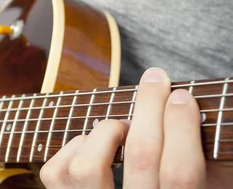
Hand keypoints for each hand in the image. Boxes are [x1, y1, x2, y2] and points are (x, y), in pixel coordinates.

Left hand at [40, 67, 231, 188]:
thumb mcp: (203, 184)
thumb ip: (198, 156)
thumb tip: (184, 105)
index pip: (179, 172)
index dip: (181, 127)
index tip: (180, 97)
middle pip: (141, 155)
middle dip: (150, 107)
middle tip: (155, 81)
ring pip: (88, 166)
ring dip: (106, 131)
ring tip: (121, 128)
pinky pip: (57, 171)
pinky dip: (74, 147)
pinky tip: (92, 146)